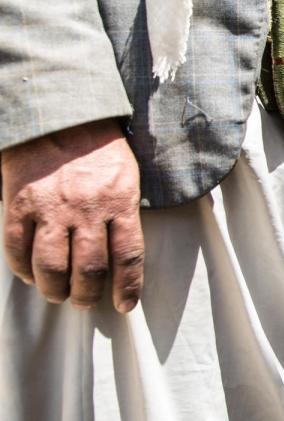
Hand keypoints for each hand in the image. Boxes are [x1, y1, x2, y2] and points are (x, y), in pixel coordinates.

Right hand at [2, 119, 143, 310]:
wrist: (58, 116)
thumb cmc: (99, 148)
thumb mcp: (127, 176)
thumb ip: (125, 213)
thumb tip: (122, 255)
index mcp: (119, 201)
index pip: (128, 255)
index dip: (128, 286)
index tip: (125, 305)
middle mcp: (86, 209)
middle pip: (88, 269)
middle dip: (87, 295)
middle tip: (84, 302)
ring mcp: (51, 209)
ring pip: (51, 266)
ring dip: (55, 289)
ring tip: (58, 294)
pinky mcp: (19, 205)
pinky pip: (17, 248)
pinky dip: (22, 269)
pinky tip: (29, 276)